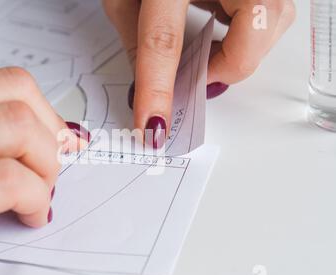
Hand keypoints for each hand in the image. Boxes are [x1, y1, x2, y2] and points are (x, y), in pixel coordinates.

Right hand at [0, 67, 87, 274]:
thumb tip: (11, 148)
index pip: (1, 86)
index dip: (43, 113)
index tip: (57, 139)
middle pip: (16, 94)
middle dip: (52, 132)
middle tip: (52, 166)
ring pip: (18, 128)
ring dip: (47, 163)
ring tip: (39, 192)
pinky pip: (7, 180)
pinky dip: (34, 196)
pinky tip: (30, 214)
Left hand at [103, 0, 294, 147]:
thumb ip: (135, 40)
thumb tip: (148, 90)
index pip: (163, 38)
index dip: (158, 89)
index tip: (154, 126)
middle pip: (253, 26)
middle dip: (228, 65)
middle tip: (201, 72)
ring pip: (275, 19)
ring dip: (242, 49)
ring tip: (212, 49)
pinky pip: (274, 10)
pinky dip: (252, 31)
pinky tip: (225, 26)